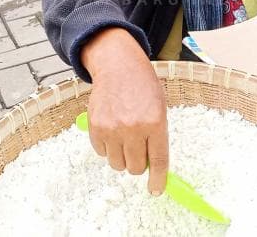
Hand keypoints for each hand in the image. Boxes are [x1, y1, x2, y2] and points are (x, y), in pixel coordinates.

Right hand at [82, 27, 168, 194]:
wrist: (118, 67)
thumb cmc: (143, 86)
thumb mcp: (160, 108)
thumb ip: (158, 136)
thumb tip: (153, 168)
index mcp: (155, 122)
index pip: (158, 161)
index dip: (158, 179)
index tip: (156, 189)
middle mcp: (133, 127)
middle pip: (135, 168)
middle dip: (139, 164)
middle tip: (139, 150)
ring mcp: (112, 128)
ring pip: (117, 164)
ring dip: (122, 157)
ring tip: (125, 138)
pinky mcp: (96, 127)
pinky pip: (102, 153)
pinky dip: (108, 147)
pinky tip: (112, 130)